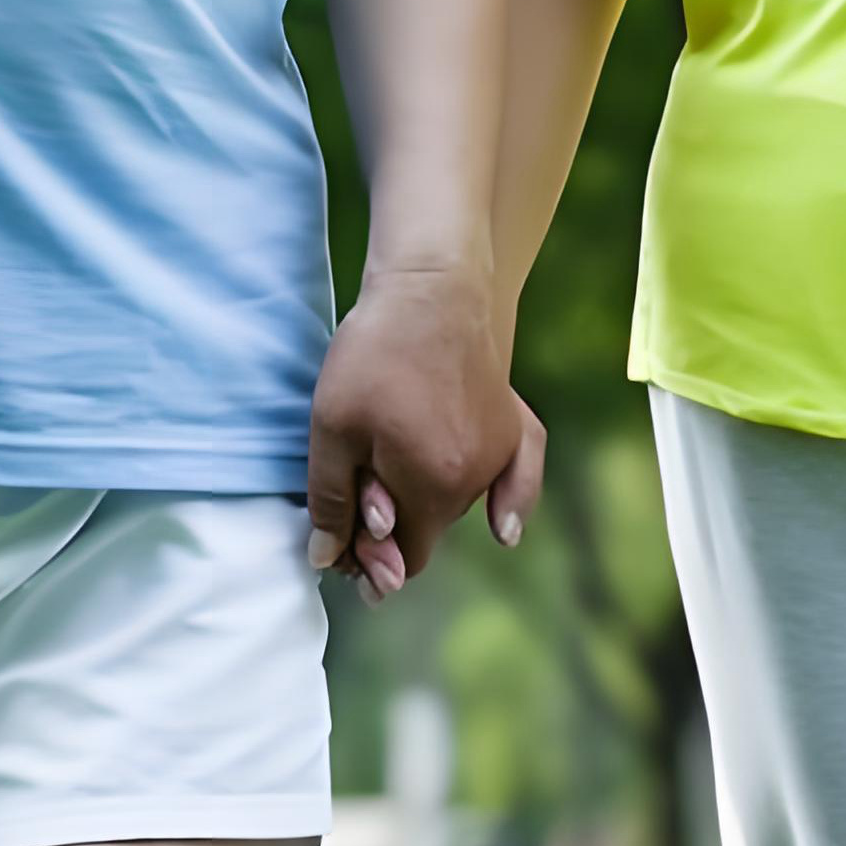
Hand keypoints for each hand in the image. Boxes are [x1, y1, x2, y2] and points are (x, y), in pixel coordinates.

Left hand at [304, 261, 530, 597]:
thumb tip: (327, 559)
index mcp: (431, 488)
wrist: (431, 285)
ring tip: (385, 461)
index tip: (338, 544)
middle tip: (354, 505)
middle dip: (393, 533)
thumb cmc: (375, 354)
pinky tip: (503, 529)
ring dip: (425, 500)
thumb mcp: (332, 427)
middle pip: (429, 534)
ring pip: (457, 505)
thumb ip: (331, 501)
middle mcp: (475, 481)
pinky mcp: (514, 425)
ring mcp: (500, 453)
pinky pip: (518, 480)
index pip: (403, 559)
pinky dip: (509, 502)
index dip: (365, 559)